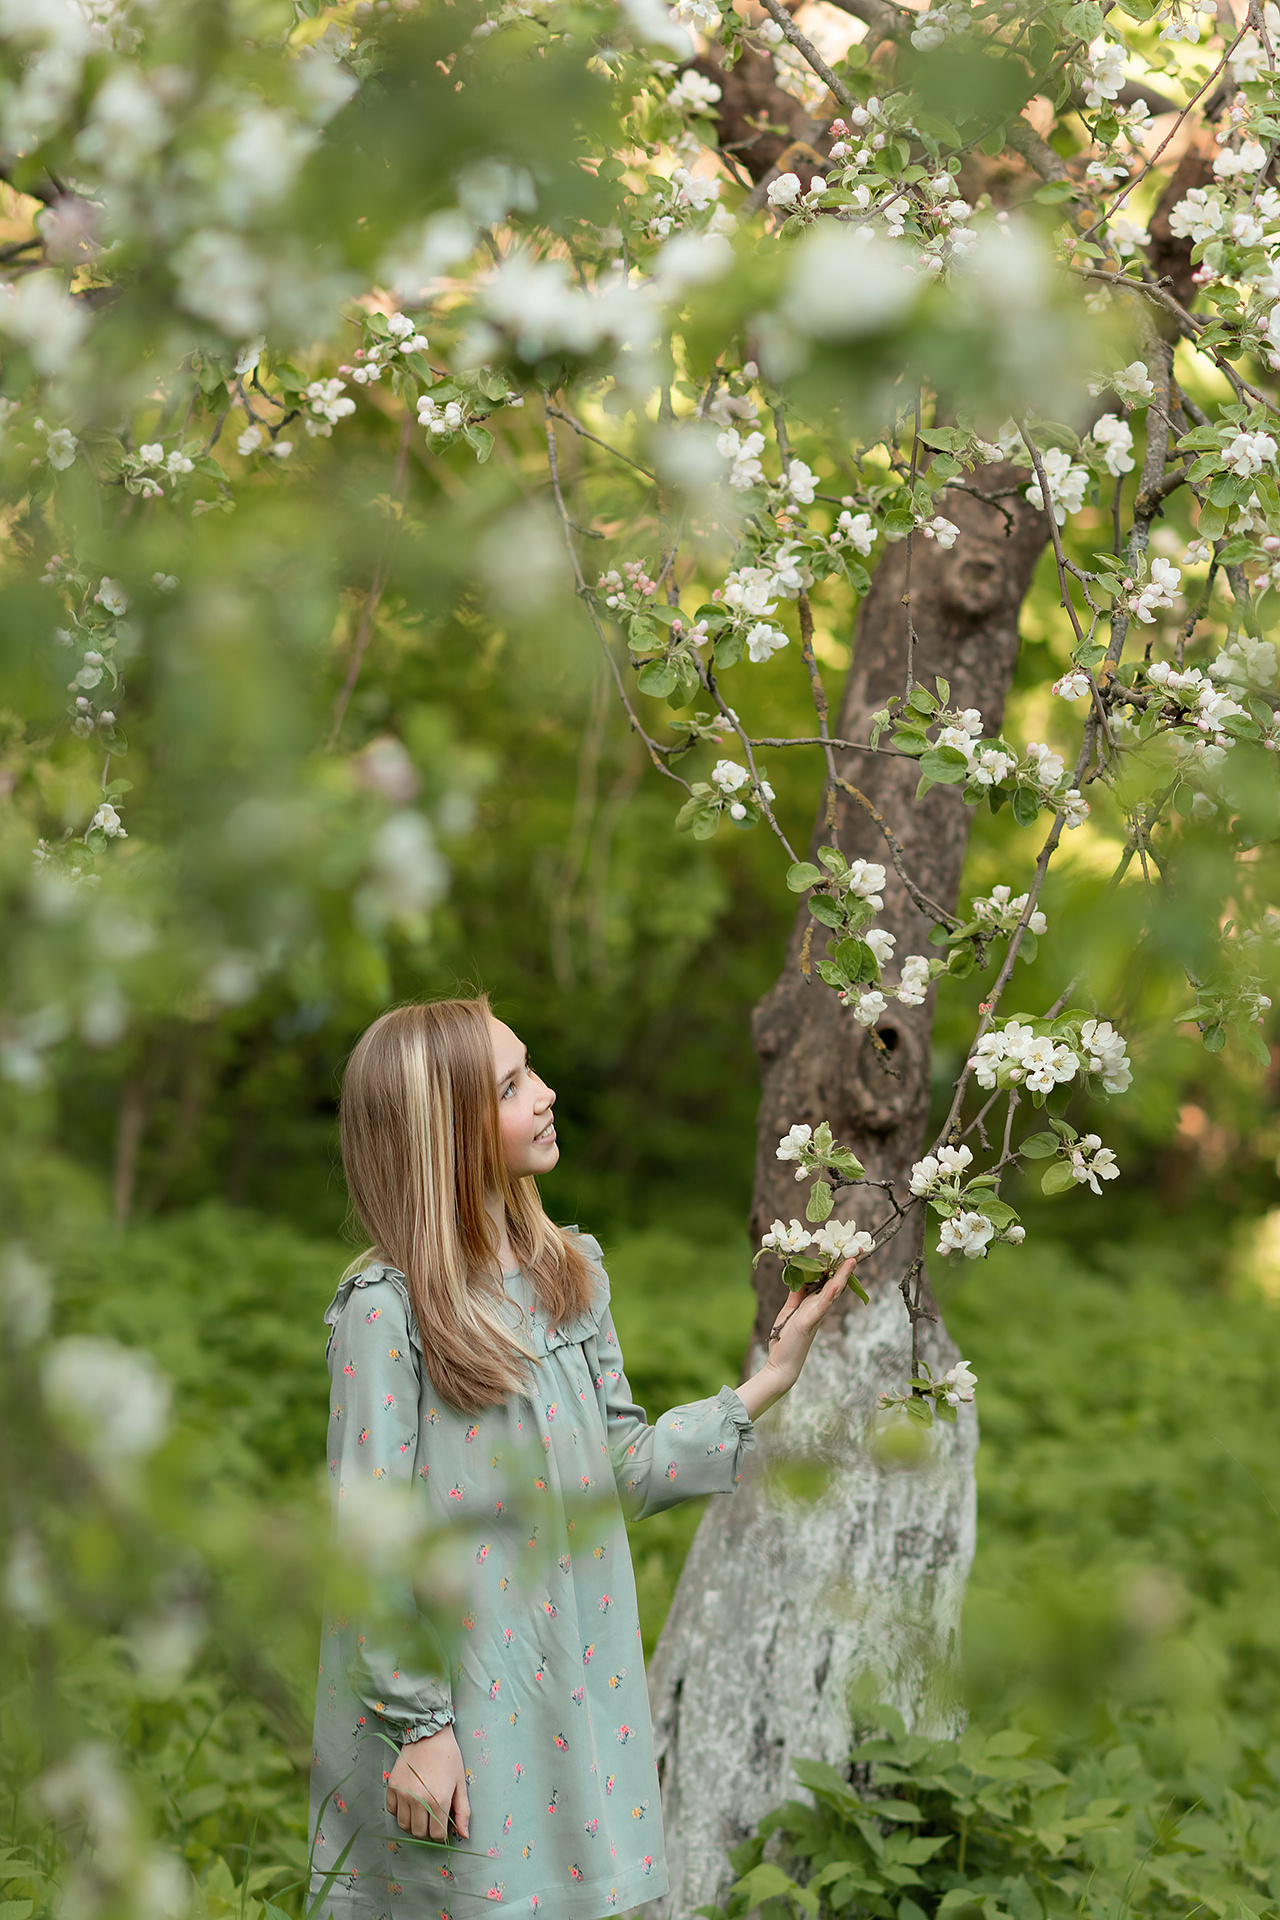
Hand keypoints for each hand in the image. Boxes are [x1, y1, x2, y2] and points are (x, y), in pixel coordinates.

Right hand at [386, 1725, 469, 1841]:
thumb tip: (464, 1835)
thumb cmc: (448, 1757)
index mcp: (439, 1800)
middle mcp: (419, 1800)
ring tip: (421, 1811)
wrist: (429, 1734)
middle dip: (428, 1829)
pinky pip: (392, 1811)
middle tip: (432, 1816)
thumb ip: (463, 1810)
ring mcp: (403, 1793)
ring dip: (413, 1823)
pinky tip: (409, 1802)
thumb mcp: (460, 1782)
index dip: (442, 1832)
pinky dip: (400, 1811)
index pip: (437, 1835)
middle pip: (419, 1833)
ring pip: (404, 1825)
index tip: (443, 1823)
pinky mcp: (392, 1786)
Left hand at [735, 1258, 854, 1420]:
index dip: (837, 1266)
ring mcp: (817, 1315)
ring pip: (833, 1291)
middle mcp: (820, 1308)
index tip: (844, 1249)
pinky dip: (830, 1293)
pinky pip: (822, 1305)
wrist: (781, 1364)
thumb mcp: (790, 1310)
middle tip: (858, 1248)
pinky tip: (838, 1282)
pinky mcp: (809, 1322)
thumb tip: (799, 1276)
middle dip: (847, 1266)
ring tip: (853, 1258)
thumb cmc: (786, 1339)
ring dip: (843, 1275)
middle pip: (837, 1283)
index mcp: (814, 1304)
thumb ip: (796, 1294)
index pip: (829, 1281)